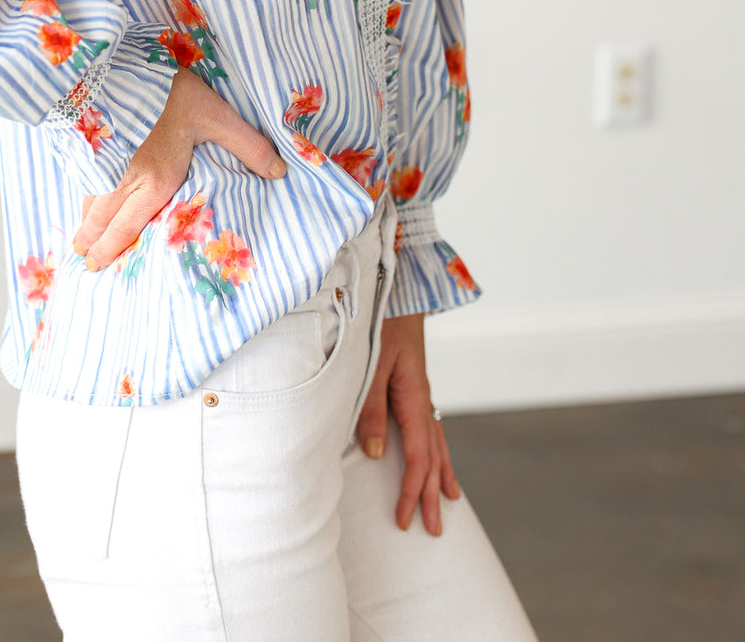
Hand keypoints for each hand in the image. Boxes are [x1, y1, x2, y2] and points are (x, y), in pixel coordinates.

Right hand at [71, 67, 286, 268]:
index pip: (129, 227)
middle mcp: (124, 179)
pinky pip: (82, 178)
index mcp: (155, 181)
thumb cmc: (169, 95)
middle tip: (84, 261)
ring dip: (84, 223)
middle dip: (93, 243)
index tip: (99, 266)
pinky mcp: (88, 143)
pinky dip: (79, 195)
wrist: (121, 66)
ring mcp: (102, 161)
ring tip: (77, 239)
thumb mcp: (217, 116)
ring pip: (90, 201)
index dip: (113, 249)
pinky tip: (79, 198)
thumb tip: (279, 171)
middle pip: (103, 220)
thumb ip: (248, 145)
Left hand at [356, 311, 460, 535]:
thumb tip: (378, 453)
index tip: (403, 519)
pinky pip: (429, 426)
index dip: (411, 490)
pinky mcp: (412, 383)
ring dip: (438, 475)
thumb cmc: (379, 321)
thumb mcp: (370, 363)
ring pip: (436, 442)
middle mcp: (421, 398)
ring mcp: (419, 391)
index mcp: (413, 397)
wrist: (395, 287)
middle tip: (434, 531)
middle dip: (430, 495)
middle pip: (433, 456)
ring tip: (447, 503)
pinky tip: (435, 457)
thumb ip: (371, 407)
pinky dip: (435, 449)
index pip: (418, 456)